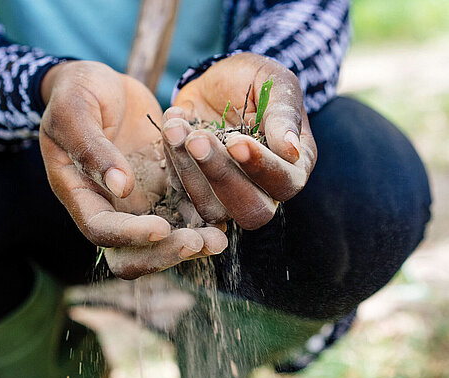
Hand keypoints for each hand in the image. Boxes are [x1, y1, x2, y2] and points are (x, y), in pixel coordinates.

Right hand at [39, 61, 226, 278]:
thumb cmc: (79, 91)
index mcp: (80, 193)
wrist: (104, 84)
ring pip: (165, 239)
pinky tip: (225, 214)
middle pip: (133, 252)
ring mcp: (141, 199)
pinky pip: (186, 210)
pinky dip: (204, 216)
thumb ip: (92, 148)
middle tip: (198, 243)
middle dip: (165, 253)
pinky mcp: (166, 186)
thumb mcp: (75, 111)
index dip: (130, 236)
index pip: (102, 230)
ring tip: (219, 237)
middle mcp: (112, 206)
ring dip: (192, 243)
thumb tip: (121, 189)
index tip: (161, 228)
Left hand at [162, 52, 316, 229]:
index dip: (261, 167)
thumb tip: (292, 151)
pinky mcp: (198, 190)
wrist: (217, 82)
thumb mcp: (274, 84)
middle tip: (197, 140)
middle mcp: (265, 189)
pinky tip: (171, 125)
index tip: (236, 141)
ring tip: (176, 128)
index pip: (285, 183)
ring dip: (189, 171)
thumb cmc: (253, 81)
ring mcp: (228, 195)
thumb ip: (284, 114)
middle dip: (221, 175)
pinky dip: (172, 161)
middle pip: (250, 210)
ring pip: (212, 209)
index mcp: (293, 166)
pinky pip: (182, 193)